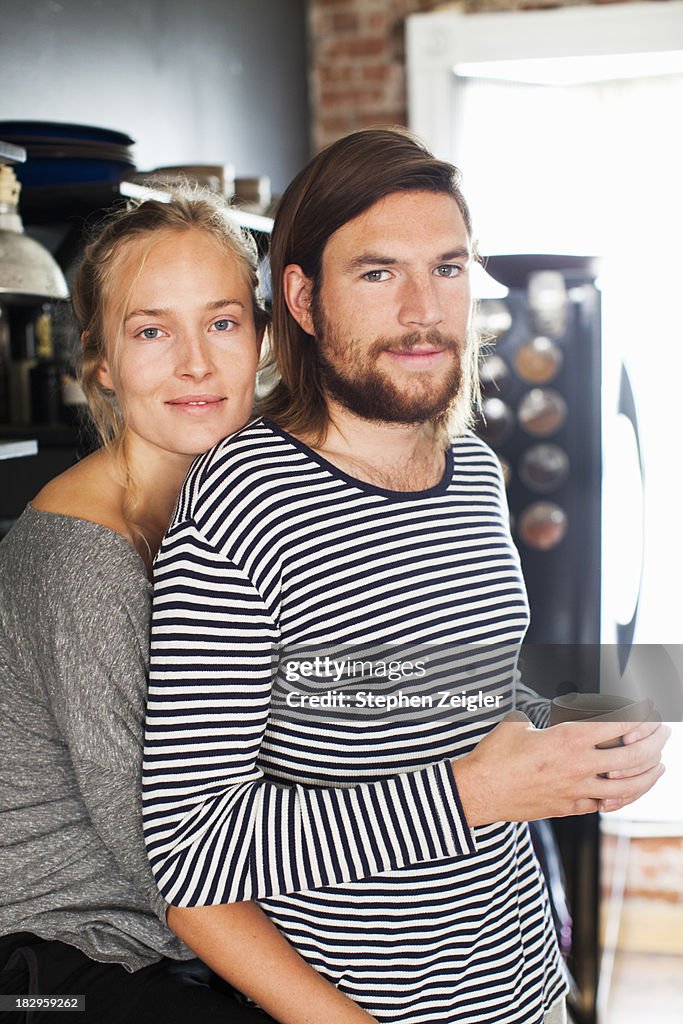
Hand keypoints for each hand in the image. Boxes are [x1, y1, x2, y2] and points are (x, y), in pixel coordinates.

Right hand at [452, 711, 669, 825]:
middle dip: (656, 742)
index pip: (618, 724)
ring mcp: (577, 791)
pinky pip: (606, 804)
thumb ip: (541, 718)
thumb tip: (543, 714)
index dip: (640, 715)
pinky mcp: (570, 809)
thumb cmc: (495, 755)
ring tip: (660, 766)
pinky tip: (629, 791)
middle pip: (634, 755)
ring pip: (628, 786)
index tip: (650, 708)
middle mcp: (579, 765)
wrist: (480, 792)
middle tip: (665, 733)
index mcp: (569, 738)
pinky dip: (624, 797)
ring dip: (650, 775)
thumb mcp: (519, 723)